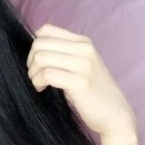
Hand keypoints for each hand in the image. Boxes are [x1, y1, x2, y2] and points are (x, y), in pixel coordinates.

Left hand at [26, 23, 135, 138]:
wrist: (114, 114)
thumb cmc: (92, 91)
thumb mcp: (81, 65)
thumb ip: (63, 52)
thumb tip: (35, 47)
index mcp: (83, 42)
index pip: (46, 30)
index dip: (35, 46)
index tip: (38, 62)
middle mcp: (85, 49)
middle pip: (40, 44)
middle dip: (31, 61)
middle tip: (35, 75)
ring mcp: (84, 65)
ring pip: (41, 58)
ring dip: (33, 73)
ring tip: (38, 83)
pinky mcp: (80, 82)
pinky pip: (47, 75)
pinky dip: (38, 82)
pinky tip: (42, 89)